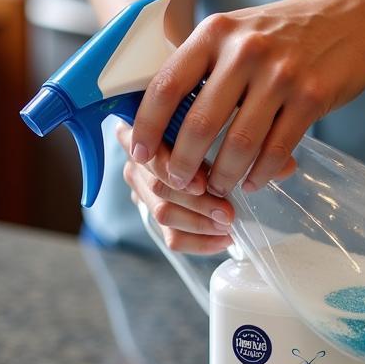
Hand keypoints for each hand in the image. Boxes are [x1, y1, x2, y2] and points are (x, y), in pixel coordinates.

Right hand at [115, 123, 233, 254]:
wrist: (197, 151)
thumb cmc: (200, 128)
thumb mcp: (194, 121)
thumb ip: (198, 127)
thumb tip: (228, 144)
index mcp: (140, 135)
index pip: (148, 155)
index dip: (172, 170)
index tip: (202, 183)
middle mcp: (137, 165)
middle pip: (159, 189)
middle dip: (197, 203)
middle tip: (226, 211)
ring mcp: (144, 194)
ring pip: (164, 215)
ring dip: (199, 223)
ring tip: (227, 224)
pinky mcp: (156, 221)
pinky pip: (172, 238)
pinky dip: (200, 243)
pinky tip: (222, 240)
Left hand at [128, 0, 364, 194]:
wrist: (354, 16)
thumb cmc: (282, 33)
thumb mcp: (235, 33)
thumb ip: (200, 67)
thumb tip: (158, 120)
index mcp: (215, 33)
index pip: (165, 86)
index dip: (148, 127)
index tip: (141, 154)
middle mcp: (245, 50)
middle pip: (199, 124)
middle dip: (184, 164)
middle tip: (182, 183)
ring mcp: (281, 74)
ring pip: (238, 144)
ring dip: (224, 177)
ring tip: (218, 189)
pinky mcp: (312, 97)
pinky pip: (276, 150)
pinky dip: (260, 174)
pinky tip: (253, 182)